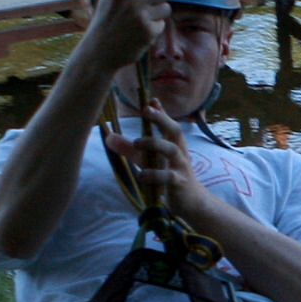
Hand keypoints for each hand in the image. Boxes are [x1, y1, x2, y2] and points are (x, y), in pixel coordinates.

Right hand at [72, 0, 169, 84]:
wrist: (98, 52)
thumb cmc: (105, 23)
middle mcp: (132, 1)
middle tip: (155, 0)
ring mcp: (141, 17)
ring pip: (166, 7)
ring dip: (159, 13)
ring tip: (143, 19)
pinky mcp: (148, 32)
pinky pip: (161, 24)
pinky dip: (154, 28)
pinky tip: (140, 32)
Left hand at [102, 104, 212, 228]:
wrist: (192, 201)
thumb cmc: (168, 177)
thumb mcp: (148, 161)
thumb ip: (130, 149)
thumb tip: (109, 136)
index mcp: (174, 144)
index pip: (168, 123)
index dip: (160, 112)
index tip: (150, 99)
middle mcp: (179, 152)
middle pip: (175, 130)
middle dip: (161, 119)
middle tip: (146, 110)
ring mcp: (181, 167)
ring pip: (172, 150)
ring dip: (155, 143)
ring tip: (136, 142)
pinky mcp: (179, 183)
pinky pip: (168, 176)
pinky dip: (154, 175)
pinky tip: (141, 175)